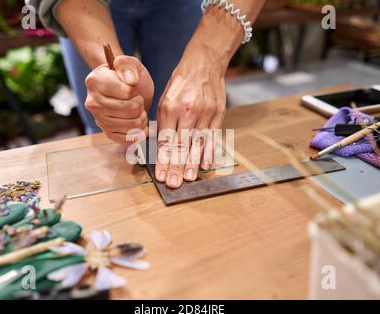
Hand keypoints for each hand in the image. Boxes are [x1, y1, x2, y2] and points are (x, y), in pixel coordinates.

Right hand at [85, 55, 153, 144]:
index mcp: (95, 81)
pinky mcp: (107, 133)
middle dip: (141, 104)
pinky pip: (128, 139)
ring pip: (134, 125)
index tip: (132, 87)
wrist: (125, 90)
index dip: (136, 90)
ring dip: (142, 118)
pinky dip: (138, 133)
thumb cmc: (128, 77)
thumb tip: (130, 80)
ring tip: (138, 111)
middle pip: (132, 109)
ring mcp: (99, 119)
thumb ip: (128, 66)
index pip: (129, 92)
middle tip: (137, 100)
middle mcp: (93, 102)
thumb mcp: (131, 64)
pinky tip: (137, 124)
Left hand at [155, 50, 225, 188]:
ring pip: (197, 144)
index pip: (166, 140)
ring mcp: (204, 113)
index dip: (163, 160)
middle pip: (181, 145)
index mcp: (169, 107)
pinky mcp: (218, 113)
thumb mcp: (165, 97)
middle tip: (173, 183)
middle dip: (176, 167)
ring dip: (192, 163)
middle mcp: (187, 111)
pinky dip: (209, 152)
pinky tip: (205, 165)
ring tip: (188, 179)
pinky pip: (213, 136)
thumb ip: (163, 121)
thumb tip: (161, 146)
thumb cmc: (181, 81)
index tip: (161, 175)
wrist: (204, 63)